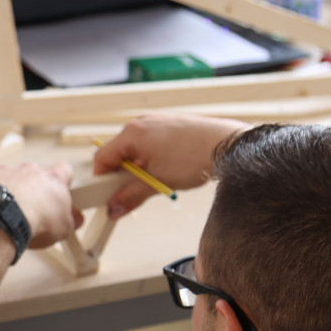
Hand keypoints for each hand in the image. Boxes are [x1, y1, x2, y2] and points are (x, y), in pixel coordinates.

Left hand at [0, 161, 82, 248]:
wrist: (2, 221)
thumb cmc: (35, 223)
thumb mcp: (63, 228)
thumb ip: (71, 219)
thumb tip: (76, 218)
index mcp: (52, 179)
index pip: (64, 170)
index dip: (62, 180)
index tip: (59, 192)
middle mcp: (30, 170)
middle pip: (35, 175)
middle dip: (33, 189)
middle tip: (30, 209)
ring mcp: (7, 170)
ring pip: (12, 177)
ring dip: (11, 189)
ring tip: (7, 210)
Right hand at [93, 114, 249, 217]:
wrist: (227, 145)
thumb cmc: (194, 157)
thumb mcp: (158, 182)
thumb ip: (131, 196)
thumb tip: (114, 209)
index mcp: (132, 133)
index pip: (102, 158)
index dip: (102, 180)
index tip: (108, 196)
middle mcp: (140, 123)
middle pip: (117, 153)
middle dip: (121, 176)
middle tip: (133, 193)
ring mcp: (155, 122)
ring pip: (134, 150)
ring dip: (137, 169)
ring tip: (155, 181)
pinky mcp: (169, 125)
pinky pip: (149, 144)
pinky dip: (150, 159)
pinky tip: (166, 170)